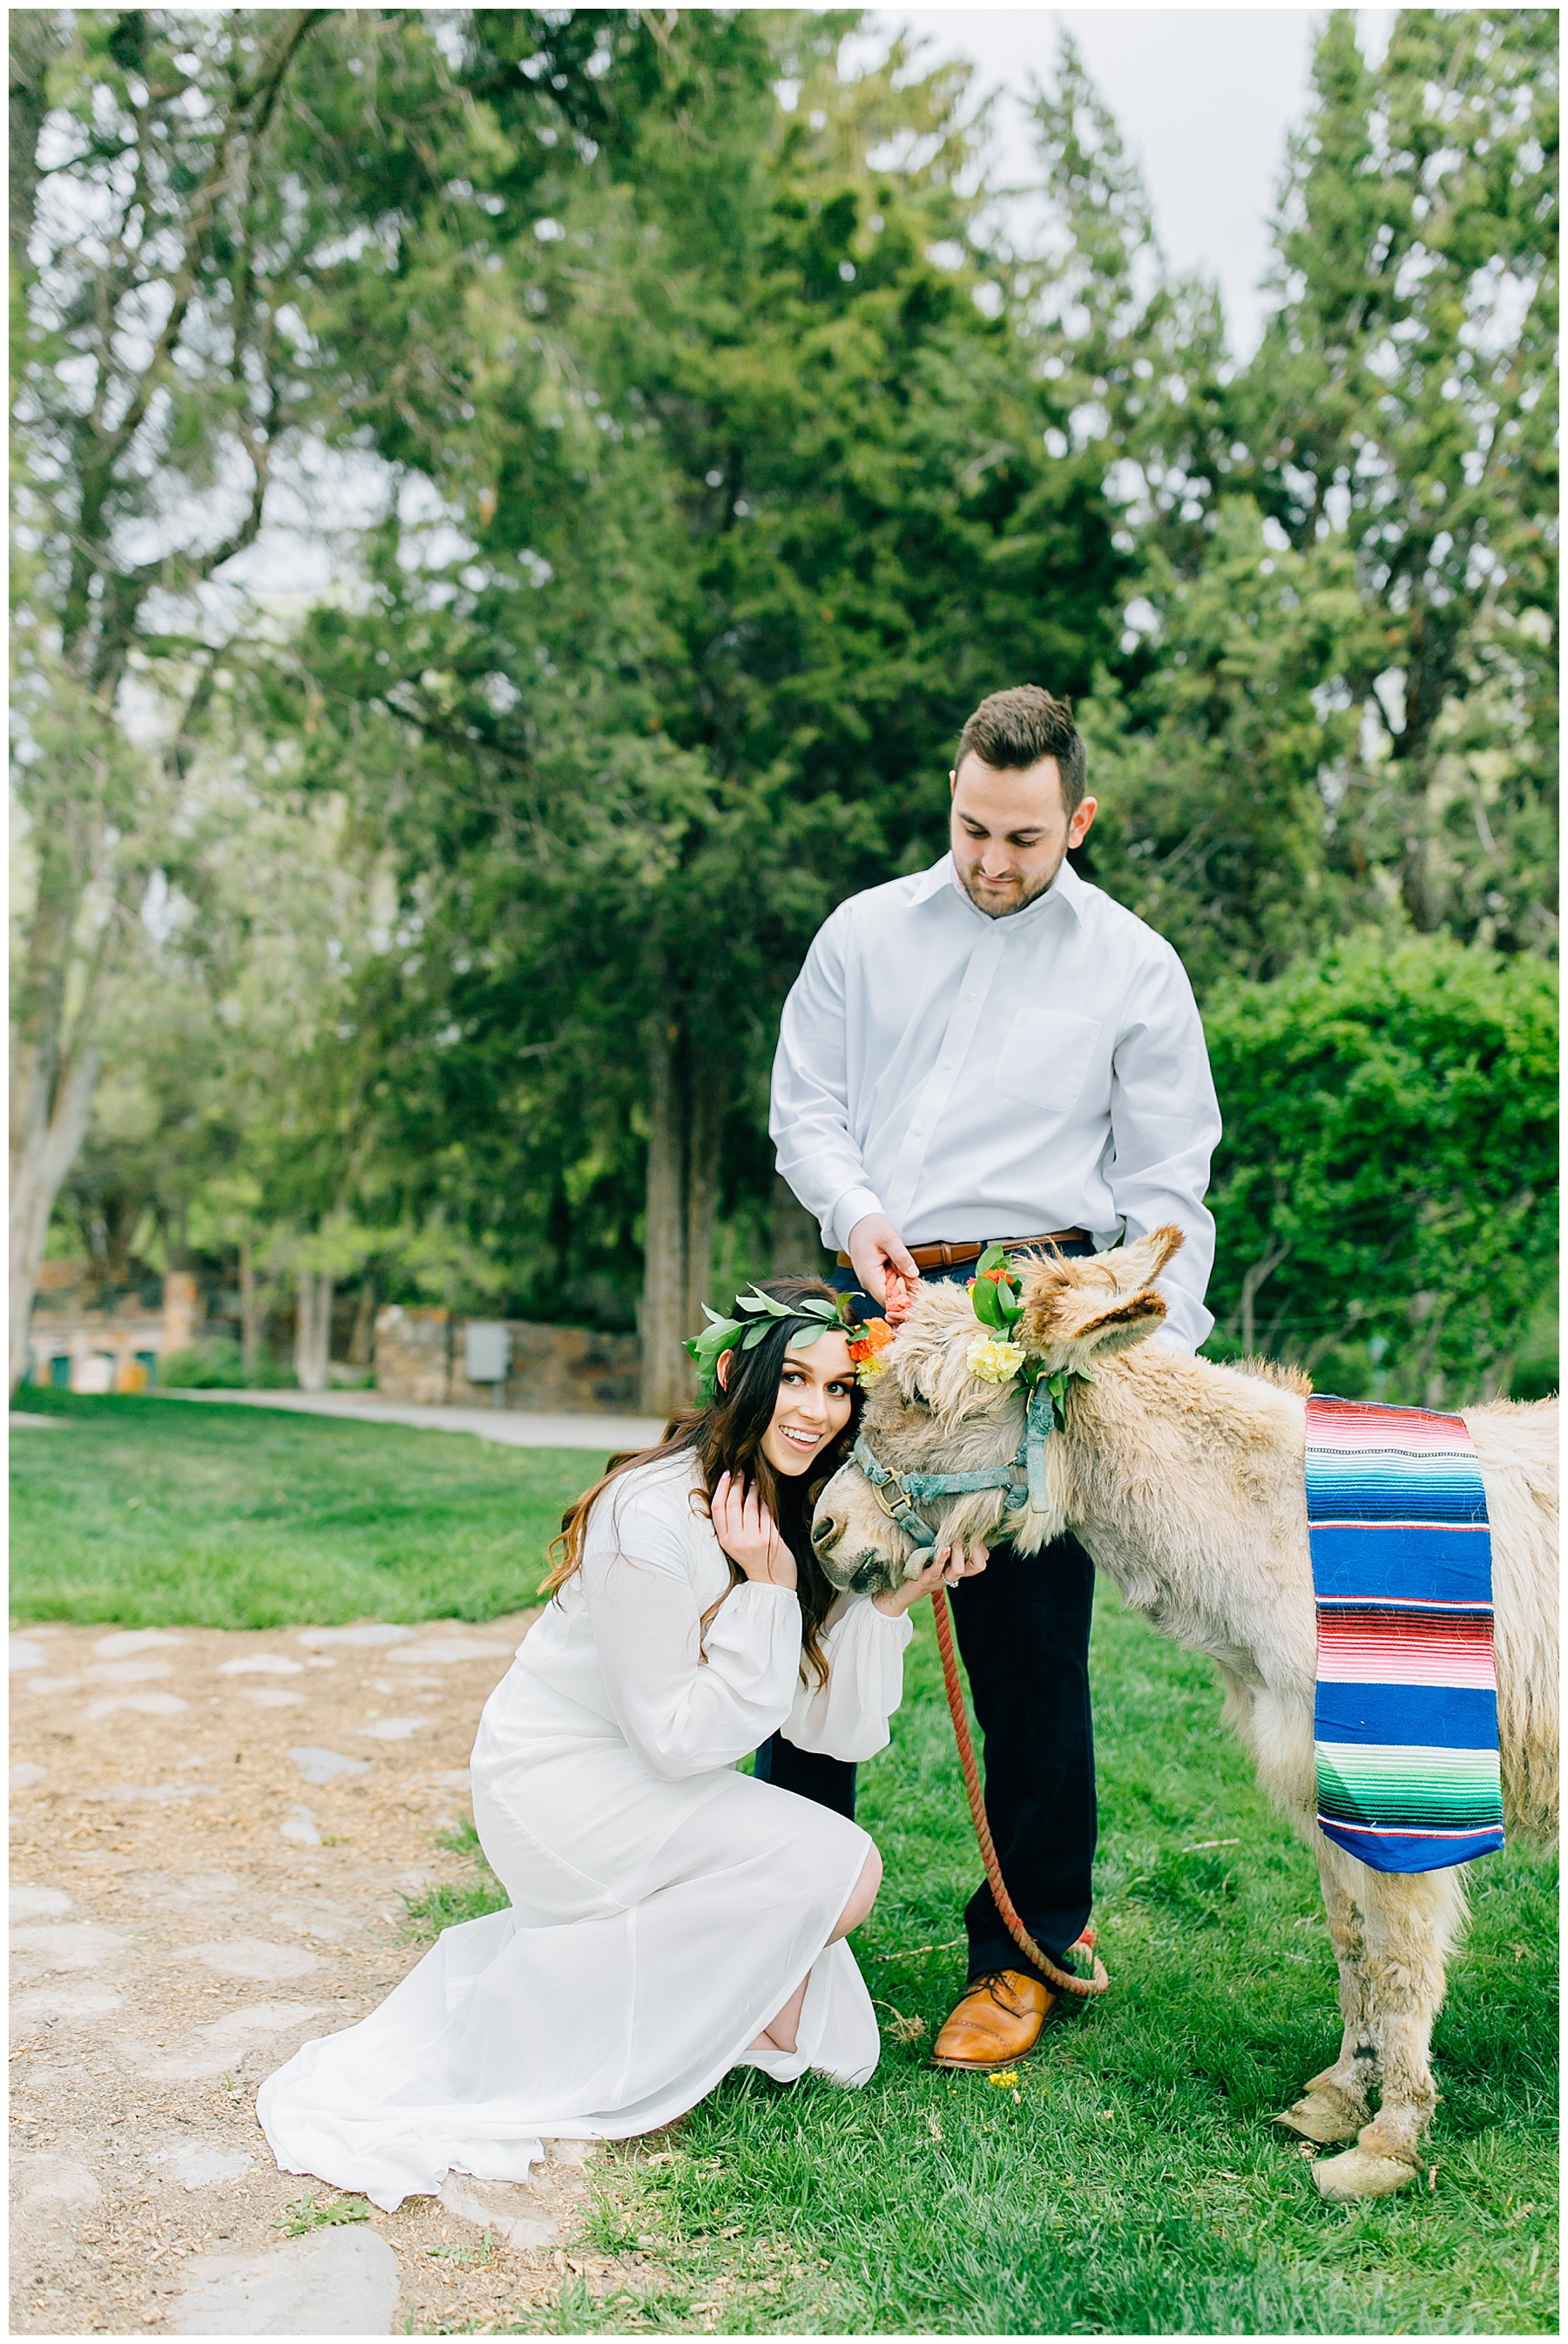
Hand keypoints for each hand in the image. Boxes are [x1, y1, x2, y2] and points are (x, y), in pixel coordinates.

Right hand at [710, 1471, 795, 1589]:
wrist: (773, 1582)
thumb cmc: (755, 1559)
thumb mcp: (736, 1545)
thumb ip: (732, 1524)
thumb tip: (732, 1491)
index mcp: (725, 1541)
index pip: (717, 1508)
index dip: (721, 1488)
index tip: (726, 1474)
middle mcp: (737, 1541)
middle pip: (732, 1504)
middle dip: (737, 1484)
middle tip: (741, 1472)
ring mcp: (753, 1540)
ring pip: (750, 1505)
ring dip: (752, 1489)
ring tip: (754, 1480)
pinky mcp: (769, 1539)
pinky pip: (766, 1513)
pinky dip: (765, 1501)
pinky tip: (765, 1494)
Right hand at [847, 1213, 918, 1311]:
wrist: (858, 1221)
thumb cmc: (871, 1227)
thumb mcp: (890, 1238)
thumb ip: (902, 1257)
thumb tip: (914, 1275)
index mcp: (869, 1275)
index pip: (887, 1300)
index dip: (903, 1301)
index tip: (917, 1293)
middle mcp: (868, 1282)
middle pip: (891, 1297)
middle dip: (906, 1289)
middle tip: (914, 1275)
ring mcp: (871, 1279)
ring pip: (892, 1290)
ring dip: (903, 1281)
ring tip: (904, 1265)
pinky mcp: (875, 1276)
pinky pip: (889, 1282)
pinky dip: (898, 1276)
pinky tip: (900, 1265)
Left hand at [872, 1538, 988, 1616]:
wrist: (900, 1592)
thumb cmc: (918, 1570)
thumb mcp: (934, 1557)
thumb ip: (943, 1545)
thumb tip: (949, 1524)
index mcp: (955, 1569)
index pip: (980, 1561)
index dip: (981, 1547)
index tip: (974, 1532)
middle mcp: (951, 1576)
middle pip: (977, 1566)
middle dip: (976, 1550)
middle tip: (967, 1535)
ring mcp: (940, 1579)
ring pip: (958, 1569)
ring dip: (958, 1552)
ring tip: (955, 1538)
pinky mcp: (926, 1580)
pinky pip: (937, 1570)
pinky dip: (941, 1559)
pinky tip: (944, 1548)